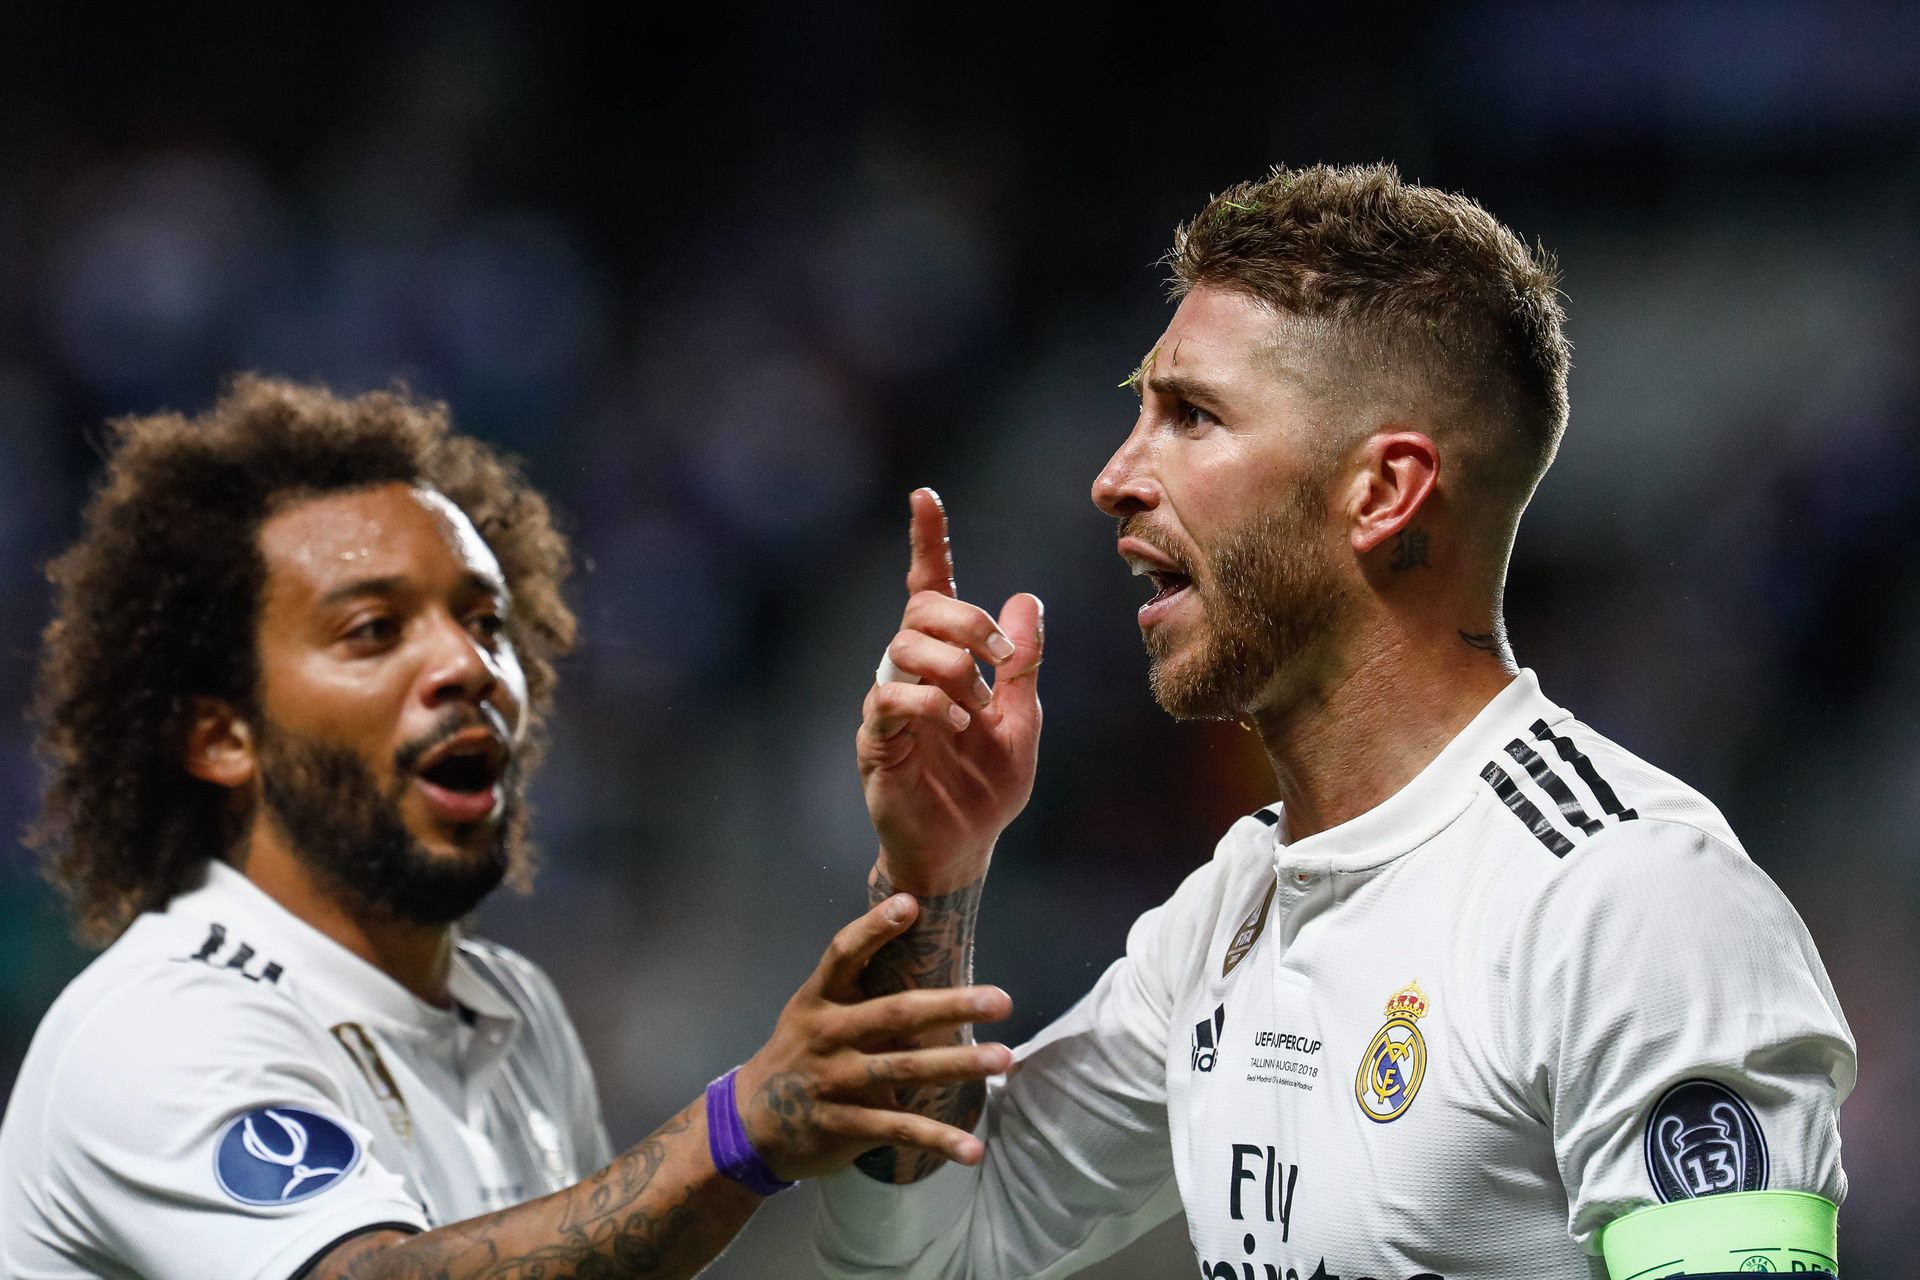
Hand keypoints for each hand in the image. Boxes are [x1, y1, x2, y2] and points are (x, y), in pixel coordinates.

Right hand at [731, 893, 1013, 1181]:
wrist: (752, 1123)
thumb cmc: (800, 1052)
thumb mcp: (813, 1011)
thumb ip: (856, 986)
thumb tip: (920, 947)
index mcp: (820, 999)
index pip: (844, 954)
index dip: (875, 929)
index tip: (911, 905)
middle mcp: (828, 1035)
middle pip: (895, 1013)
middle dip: (952, 1006)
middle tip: (1001, 1000)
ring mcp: (836, 1082)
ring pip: (906, 1069)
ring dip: (959, 1064)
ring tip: (1003, 1057)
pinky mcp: (845, 1125)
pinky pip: (899, 1130)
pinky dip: (938, 1140)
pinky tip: (972, 1150)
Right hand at [858, 488, 1041, 890]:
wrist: (966, 849)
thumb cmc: (987, 788)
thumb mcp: (1023, 719)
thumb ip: (1023, 664)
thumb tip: (1026, 600)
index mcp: (947, 663)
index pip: (930, 590)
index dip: (928, 543)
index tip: (925, 496)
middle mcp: (912, 675)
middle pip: (920, 611)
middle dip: (966, 621)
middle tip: (1002, 658)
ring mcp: (890, 705)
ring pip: (903, 647)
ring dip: (953, 666)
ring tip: (979, 706)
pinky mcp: (876, 741)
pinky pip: (888, 698)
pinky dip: (929, 702)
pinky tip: (956, 722)